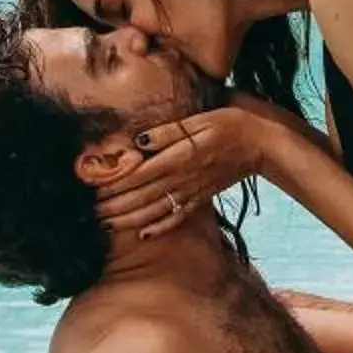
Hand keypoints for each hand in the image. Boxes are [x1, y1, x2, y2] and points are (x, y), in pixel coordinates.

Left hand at [96, 102, 276, 238]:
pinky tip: (144, 235)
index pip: (138, 174)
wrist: (261, 144)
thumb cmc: (230, 124)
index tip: (92, 189)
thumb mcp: (201, 118)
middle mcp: (182, 179)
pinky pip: (178, 217)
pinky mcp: (202, 198)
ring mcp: (192, 192)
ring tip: (106, 224)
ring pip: (155, 210)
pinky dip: (161, 228)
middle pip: (141, 196)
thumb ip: (169, 131)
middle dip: (114, 206)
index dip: (115, 183)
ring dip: (129, 219)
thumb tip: (139, 141)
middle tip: (90, 213)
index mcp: (179, 157)